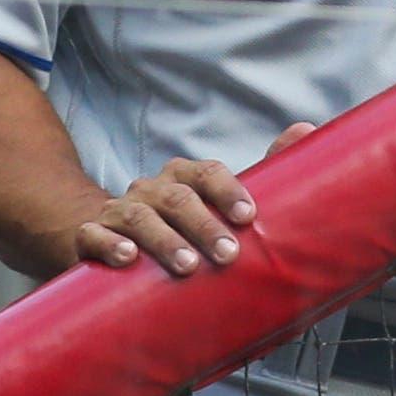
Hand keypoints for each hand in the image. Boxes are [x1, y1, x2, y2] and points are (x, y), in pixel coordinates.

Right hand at [69, 122, 314, 276]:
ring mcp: (118, 211)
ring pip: (139, 217)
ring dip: (165, 241)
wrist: (112, 243)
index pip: (206, 173)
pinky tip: (128, 258)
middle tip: (228, 255)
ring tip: (188, 266)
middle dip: (204, 226)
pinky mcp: (89, 236)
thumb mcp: (221, 204)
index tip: (250, 217)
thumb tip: (306, 128)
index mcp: (183, 177)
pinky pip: (95, 235)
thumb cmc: (182, 227)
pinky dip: (110, 244)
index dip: (228, 192)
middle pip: (177, 198)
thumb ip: (267, 169)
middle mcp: (151, 189)